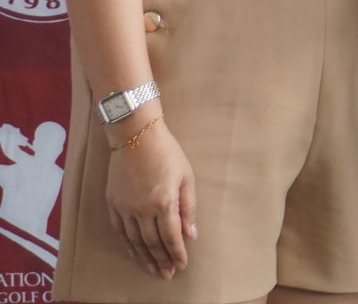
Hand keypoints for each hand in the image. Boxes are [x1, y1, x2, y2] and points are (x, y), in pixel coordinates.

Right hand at [104, 119, 196, 278]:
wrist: (136, 136)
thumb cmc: (167, 153)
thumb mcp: (186, 177)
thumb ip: (188, 207)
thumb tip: (192, 234)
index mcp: (163, 202)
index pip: (171, 236)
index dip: (177, 253)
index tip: (182, 265)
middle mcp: (142, 209)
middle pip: (152, 242)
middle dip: (161, 260)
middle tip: (168, 274)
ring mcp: (125, 207)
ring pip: (134, 240)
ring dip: (144, 257)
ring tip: (153, 270)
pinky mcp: (113, 203)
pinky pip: (120, 230)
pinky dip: (128, 245)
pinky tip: (134, 253)